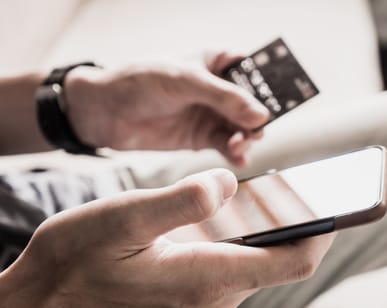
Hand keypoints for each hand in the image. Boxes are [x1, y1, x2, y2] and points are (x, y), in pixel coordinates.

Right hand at [0, 168, 334, 307]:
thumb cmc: (72, 265)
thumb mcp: (121, 220)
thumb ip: (180, 201)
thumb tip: (227, 185)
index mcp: (203, 278)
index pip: (292, 259)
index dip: (321, 228)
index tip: (336, 198)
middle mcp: (211, 301)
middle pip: (277, 260)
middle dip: (294, 223)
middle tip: (300, 184)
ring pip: (252, 264)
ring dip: (262, 230)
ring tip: (265, 194)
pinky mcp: (186, 305)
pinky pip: (228, 271)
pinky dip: (237, 243)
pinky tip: (221, 219)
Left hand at [65, 53, 269, 166]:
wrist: (106, 111)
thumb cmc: (141, 81)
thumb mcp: (185, 81)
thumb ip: (224, 98)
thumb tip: (260, 116)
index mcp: (216, 63)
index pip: (252, 72)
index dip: (266, 87)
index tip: (274, 103)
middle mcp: (218, 90)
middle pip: (251, 105)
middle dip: (256, 119)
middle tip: (254, 131)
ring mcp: (210, 115)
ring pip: (241, 128)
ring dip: (245, 138)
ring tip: (239, 146)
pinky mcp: (200, 137)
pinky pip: (225, 146)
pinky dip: (235, 153)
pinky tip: (238, 159)